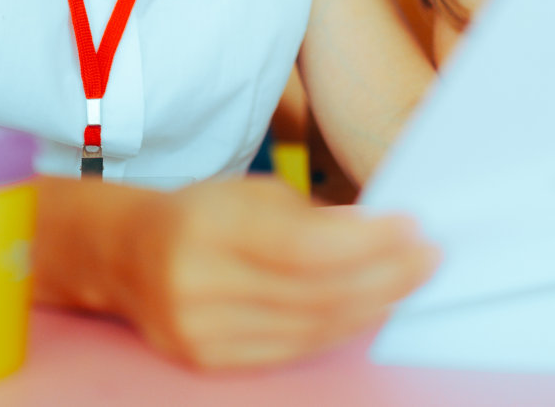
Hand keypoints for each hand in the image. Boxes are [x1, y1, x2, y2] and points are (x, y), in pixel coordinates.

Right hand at [112, 177, 438, 368]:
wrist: (127, 254)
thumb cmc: (204, 214)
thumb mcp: (255, 194)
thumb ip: (314, 217)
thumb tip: (384, 234)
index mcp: (208, 227)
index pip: (305, 246)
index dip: (367, 242)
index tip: (413, 228)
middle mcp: (199, 284)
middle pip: (313, 292)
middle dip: (383, 275)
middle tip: (427, 256)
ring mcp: (200, 330)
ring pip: (308, 327)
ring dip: (370, 304)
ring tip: (408, 280)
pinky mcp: (207, 360)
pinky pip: (290, 349)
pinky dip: (336, 328)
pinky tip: (368, 307)